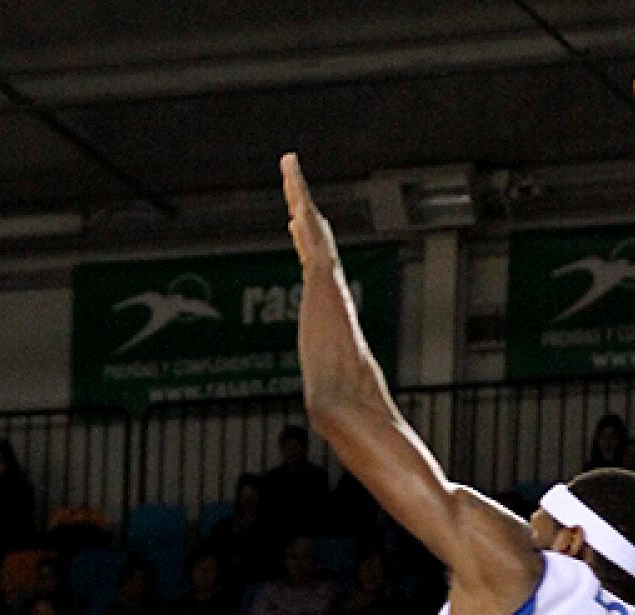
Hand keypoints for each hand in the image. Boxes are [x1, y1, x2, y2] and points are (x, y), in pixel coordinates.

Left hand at [280, 152, 373, 404]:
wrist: (346, 408)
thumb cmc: (345, 411)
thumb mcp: (331, 397)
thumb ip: (335, 402)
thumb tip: (339, 427)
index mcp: (333, 315)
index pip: (318, 271)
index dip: (309, 245)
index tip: (297, 224)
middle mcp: (331, 296)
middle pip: (316, 242)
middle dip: (304, 210)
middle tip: (293, 180)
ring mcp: (328, 290)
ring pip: (313, 233)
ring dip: (300, 199)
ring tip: (289, 168)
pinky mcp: (324, 288)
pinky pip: (312, 241)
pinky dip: (305, 214)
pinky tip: (294, 197)